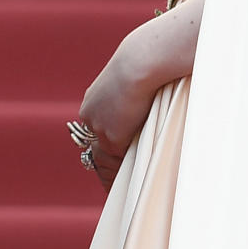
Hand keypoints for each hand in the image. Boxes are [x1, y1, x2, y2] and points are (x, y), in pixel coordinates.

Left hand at [77, 33, 158, 175]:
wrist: (142, 61)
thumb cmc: (148, 59)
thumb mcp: (137, 74)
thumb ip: (138, 88)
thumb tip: (156, 84)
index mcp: (95, 98)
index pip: (97, 127)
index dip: (105, 141)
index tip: (110, 154)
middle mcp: (91, 115)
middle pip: (94, 146)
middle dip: (101, 164)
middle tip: (108, 181)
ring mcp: (99, 127)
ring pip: (103, 158)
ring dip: (111, 173)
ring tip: (118, 189)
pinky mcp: (112, 137)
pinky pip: (117, 160)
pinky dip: (123, 170)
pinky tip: (131, 179)